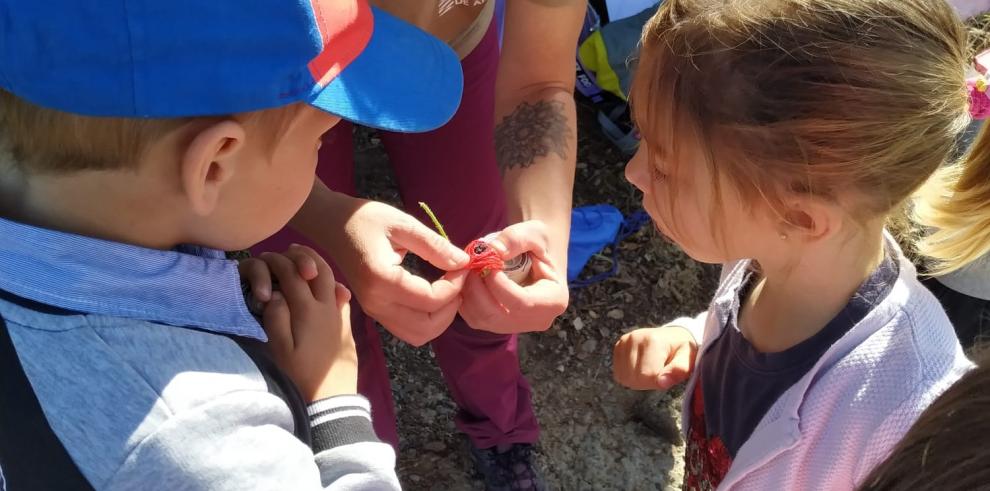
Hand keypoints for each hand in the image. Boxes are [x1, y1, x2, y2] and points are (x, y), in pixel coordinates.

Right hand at [249, 245, 355, 400]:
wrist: (331, 401)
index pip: (292, 275)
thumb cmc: (300, 378)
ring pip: (331, 278)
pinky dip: (331, 282)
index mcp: (308, 311)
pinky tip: (326, 284)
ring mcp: (340, 316)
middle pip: (316, 270)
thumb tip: (275, 294)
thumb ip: (277, 318)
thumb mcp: (281, 351)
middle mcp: (327, 308)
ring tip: (304, 258)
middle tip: (287, 249)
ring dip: (317, 264)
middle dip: (300, 256)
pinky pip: (342, 295)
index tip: (265, 258)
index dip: (277, 263)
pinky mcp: (346, 326)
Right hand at [321, 198, 469, 346]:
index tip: (463, 266)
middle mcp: (376, 303)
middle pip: (426, 327)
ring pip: (417, 335)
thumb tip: (462, 262)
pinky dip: (427, 320)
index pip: (431, 300)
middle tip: (458, 282)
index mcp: (382, 280)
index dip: (455, 286)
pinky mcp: (375, 311)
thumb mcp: (403, 224)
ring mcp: (373, 311)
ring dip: (440, 319)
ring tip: (448, 291)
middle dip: (451, 308)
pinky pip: (407, 329)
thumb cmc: (365, 218)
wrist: (332, 224)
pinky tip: (434, 295)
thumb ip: (434, 246)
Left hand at [458, 221, 568, 333]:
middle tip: (470, 263)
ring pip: (482, 319)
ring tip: (468, 268)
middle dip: (478, 289)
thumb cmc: (538, 245)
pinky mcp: (498, 326)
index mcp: (554, 302)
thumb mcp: (535, 232)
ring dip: (468, 293)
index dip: (498, 284)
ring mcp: (516, 326)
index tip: (486, 262)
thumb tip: (493, 250)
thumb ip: (517, 238)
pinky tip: (467, 279)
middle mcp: (536, 320)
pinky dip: (465, 299)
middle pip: (498, 315)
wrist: (534, 257)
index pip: (522, 303)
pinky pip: (474, 319)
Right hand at [613, 325, 697, 390]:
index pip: (647, 375)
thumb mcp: (688, 359)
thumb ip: (678, 371)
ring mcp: (624, 342)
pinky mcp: (618, 346)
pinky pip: (619, 374)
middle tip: (660, 372)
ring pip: (625, 378)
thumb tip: (662, 383)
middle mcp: (634, 338)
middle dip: (648, 382)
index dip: (658, 382)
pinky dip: (630, 377)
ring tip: (651, 369)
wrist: (674, 337)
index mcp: (653, 341)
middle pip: (634, 378)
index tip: (667, 374)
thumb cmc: (681, 350)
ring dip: (638, 381)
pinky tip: (641, 368)